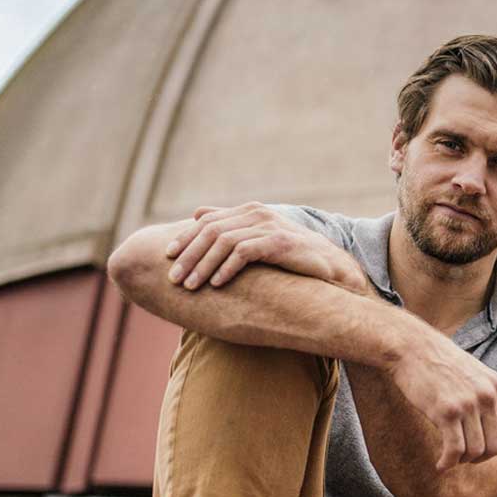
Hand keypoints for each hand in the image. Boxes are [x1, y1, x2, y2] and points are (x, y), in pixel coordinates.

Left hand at [164, 204, 366, 293]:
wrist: (330, 266)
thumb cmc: (291, 255)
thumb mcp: (257, 237)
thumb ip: (229, 224)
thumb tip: (197, 212)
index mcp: (248, 211)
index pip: (206, 221)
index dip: (184, 238)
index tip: (167, 257)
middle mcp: (256, 213)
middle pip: (210, 231)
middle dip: (188, 255)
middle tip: (173, 278)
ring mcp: (268, 226)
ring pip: (223, 242)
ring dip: (203, 265)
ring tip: (190, 286)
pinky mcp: (279, 242)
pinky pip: (244, 252)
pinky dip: (226, 268)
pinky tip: (216, 284)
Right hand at [388, 326, 496, 470]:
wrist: (412, 347)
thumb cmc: (440, 362)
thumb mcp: (475, 374)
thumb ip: (487, 396)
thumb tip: (492, 428)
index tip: (481, 451)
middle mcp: (487, 396)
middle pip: (496, 446)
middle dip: (480, 458)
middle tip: (464, 458)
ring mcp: (468, 404)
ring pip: (476, 451)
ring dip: (462, 461)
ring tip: (450, 458)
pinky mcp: (446, 412)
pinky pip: (454, 450)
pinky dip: (448, 463)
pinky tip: (440, 465)